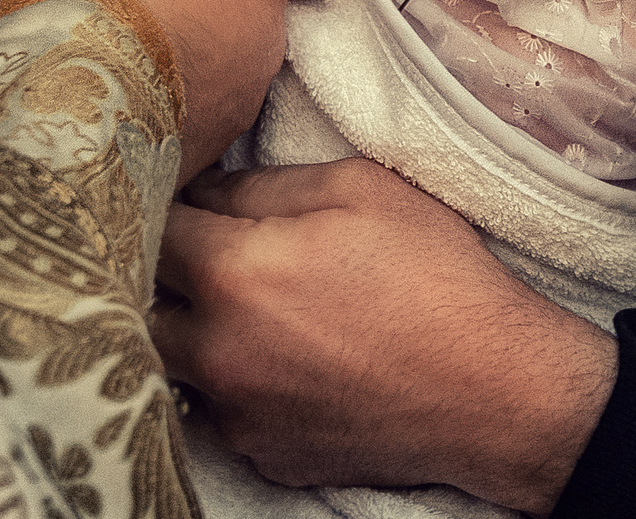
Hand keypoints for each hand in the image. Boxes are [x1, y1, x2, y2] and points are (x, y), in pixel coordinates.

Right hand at [5, 0, 329, 181]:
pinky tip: (114, 88)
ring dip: (190, 49)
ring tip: (125, 38)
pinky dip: (163, 99)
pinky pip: (190, 116)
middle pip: (258, 7)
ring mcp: (233, 108)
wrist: (59, 103)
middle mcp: (263, 43)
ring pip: (226, 64)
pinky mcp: (195, 158)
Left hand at [152, 159, 615, 513]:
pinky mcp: (261, 452)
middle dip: (157, 269)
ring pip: (169, 360)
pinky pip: (216, 406)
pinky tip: (279, 355)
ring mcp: (237, 412)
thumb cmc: (437, 278)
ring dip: (186, 327)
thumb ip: (260, 183)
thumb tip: (203, 189)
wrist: (496, 391)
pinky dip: (230, 379)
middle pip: (138, 302)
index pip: (148, 226)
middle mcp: (218, 352)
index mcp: (235, 274)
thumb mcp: (358, 189)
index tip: (175, 190)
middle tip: (198, 245)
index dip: (158, 199)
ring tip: (236, 302)